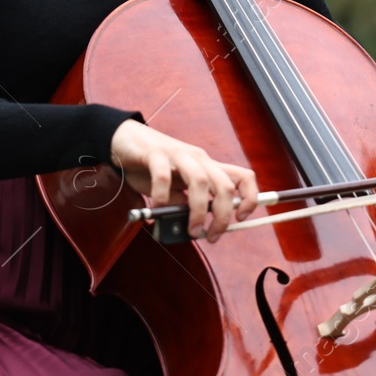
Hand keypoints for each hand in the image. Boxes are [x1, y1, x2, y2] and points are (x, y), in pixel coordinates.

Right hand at [109, 119, 257, 241]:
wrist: (125, 139)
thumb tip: (194, 226)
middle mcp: (199, 158)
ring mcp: (178, 154)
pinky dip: (163, 198)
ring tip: (191, 230)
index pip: (244, 177)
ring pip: (201, 181)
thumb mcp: (174, 189)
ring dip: (198, 211)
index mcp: (208, 167)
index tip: (240, 219)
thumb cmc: (152, 166)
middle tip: (212, 236)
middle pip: (226, 185)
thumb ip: (185, 204)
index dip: (250, 198)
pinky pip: (163, 177)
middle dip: (223, 216)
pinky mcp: (155, 153)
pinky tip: (158, 209)